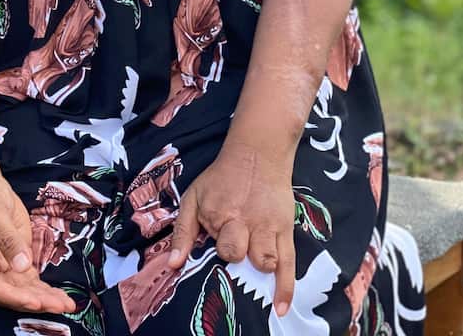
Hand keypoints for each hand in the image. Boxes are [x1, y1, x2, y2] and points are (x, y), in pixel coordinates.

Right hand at [0, 171, 76, 314]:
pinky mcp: (14, 258)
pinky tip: (59, 296)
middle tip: (61, 306)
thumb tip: (22, 265)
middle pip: (9, 292)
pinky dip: (43, 289)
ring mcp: (0, 264)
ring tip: (67, 305)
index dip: (13, 296)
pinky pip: (28, 279)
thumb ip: (7, 238)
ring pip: (21, 289)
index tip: (35, 302)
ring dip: (43, 298)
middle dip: (35, 301)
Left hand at [166, 143, 297, 315]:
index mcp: (219, 214)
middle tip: (237, 245)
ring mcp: (267, 226)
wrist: (257, 154)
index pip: (217, 247)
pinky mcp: (285, 229)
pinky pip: (288, 263)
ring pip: (265, 261)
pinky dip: (285, 288)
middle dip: (235, 256)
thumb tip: (174, 264)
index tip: (218, 244)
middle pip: (238, 254)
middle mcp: (245, 221)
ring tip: (254, 259)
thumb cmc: (221, 178)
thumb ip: (182, 231)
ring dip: (258, 267)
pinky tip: (279, 307)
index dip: (217, 250)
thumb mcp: (194, 197)